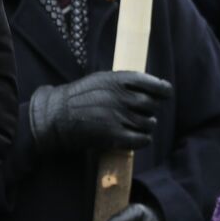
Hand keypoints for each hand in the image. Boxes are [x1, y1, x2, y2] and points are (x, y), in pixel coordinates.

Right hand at [28, 71, 172, 153]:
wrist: (54, 116)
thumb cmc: (76, 98)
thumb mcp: (99, 80)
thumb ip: (122, 82)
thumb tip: (148, 87)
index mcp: (117, 80)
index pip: (152, 83)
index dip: (163, 90)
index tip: (165, 94)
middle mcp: (121, 97)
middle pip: (151, 105)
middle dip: (149, 110)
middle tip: (139, 114)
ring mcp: (118, 116)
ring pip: (149, 123)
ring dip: (145, 127)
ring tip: (134, 127)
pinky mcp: (114, 135)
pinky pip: (142, 140)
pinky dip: (142, 141)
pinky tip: (136, 139)